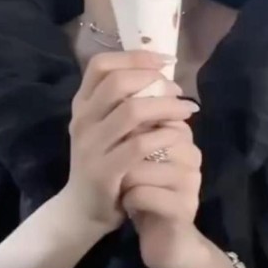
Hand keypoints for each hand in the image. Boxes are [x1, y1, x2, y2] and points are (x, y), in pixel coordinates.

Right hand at [61, 51, 199, 233]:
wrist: (81, 211)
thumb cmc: (104, 158)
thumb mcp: (106, 125)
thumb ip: (124, 99)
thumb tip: (162, 71)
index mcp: (82, 103)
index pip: (101, 65)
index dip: (135, 56)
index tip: (164, 61)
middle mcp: (82, 120)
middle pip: (117, 82)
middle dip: (153, 80)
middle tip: (177, 89)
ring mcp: (90, 146)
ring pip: (132, 110)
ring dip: (165, 105)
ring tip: (186, 109)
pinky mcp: (104, 171)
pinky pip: (139, 145)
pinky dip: (163, 134)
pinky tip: (177, 134)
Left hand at [120, 103, 203, 267]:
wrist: (164, 237)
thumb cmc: (147, 188)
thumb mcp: (141, 153)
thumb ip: (136, 125)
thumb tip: (116, 93)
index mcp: (181, 133)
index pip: (156, 110)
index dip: (130, 121)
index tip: (118, 137)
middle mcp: (191, 152)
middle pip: (149, 133)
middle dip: (125, 144)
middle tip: (117, 159)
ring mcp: (191, 180)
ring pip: (143, 165)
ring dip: (125, 175)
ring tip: (123, 183)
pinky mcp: (184, 208)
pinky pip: (145, 193)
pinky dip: (129, 198)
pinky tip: (128, 202)